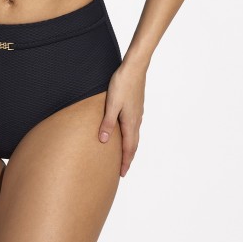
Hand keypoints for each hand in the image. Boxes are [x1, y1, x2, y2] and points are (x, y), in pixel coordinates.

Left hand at [97, 62, 146, 176]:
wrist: (134, 68)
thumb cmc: (122, 84)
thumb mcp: (111, 104)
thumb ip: (107, 123)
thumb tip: (104, 141)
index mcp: (130, 122)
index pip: (128, 147)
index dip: (125, 161)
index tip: (122, 174)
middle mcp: (136, 120)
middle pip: (133, 144)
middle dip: (128, 158)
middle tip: (124, 169)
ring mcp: (138, 112)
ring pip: (135, 135)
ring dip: (130, 147)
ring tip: (125, 154)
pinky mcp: (137, 106)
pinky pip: (134, 126)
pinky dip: (131, 135)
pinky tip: (127, 131)